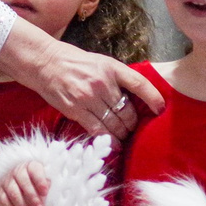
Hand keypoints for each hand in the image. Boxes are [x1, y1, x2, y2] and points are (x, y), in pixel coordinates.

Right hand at [0, 19, 161, 137]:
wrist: (44, 62)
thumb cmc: (73, 62)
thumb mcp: (99, 62)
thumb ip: (116, 78)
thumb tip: (134, 97)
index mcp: (111, 68)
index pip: (140, 84)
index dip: (154, 98)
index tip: (161, 109)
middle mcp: (102, 82)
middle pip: (128, 111)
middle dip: (133, 124)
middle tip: (132, 128)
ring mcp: (88, 97)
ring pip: (115, 124)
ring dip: (122, 134)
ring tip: (122, 136)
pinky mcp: (75, 110)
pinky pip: (98, 130)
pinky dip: (108, 139)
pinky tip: (112, 143)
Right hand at [0, 164, 51, 205]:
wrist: (22, 186)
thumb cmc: (38, 185)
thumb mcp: (46, 183)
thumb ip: (48, 188)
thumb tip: (48, 196)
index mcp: (31, 166)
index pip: (34, 170)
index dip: (40, 181)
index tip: (45, 192)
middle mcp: (17, 171)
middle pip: (23, 182)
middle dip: (32, 198)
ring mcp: (6, 181)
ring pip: (13, 194)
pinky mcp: (0, 192)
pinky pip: (4, 202)